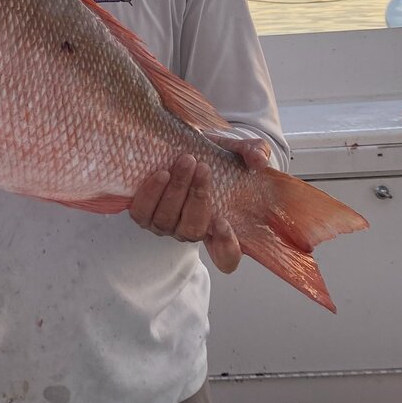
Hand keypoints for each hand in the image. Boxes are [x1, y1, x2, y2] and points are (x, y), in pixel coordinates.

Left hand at [128, 134, 271, 274]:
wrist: (179, 145)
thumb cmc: (212, 154)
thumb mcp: (237, 150)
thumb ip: (254, 152)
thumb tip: (259, 160)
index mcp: (218, 226)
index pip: (226, 257)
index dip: (227, 248)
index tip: (224, 221)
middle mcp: (190, 231)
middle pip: (193, 231)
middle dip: (198, 198)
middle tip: (203, 167)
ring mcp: (166, 225)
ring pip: (167, 221)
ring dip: (176, 191)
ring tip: (185, 162)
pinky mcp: (143, 215)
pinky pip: (142, 213)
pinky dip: (151, 194)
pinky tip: (161, 173)